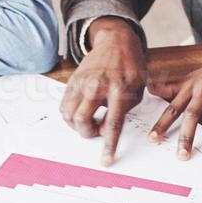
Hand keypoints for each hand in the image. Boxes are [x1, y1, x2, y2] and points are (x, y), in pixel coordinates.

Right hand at [60, 18, 146, 165]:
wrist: (116, 42)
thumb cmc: (131, 67)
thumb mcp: (137, 90)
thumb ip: (124, 112)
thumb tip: (106, 131)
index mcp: (119, 90)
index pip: (112, 124)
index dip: (108, 145)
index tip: (106, 160)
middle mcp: (97, 86)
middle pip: (82, 120)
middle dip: (87, 133)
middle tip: (96, 130)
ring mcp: (82, 83)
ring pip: (68, 115)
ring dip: (77, 125)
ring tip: (89, 121)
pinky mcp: (72, 81)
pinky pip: (64, 105)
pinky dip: (70, 115)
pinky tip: (82, 112)